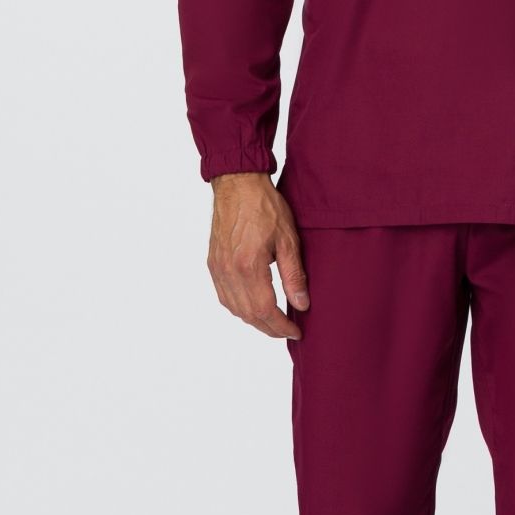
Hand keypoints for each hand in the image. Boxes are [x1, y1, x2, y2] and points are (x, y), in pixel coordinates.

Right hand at [206, 172, 310, 337]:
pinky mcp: (213, 263)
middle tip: (288, 330)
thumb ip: (294, 275)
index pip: (265, 310)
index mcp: (248, 266)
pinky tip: (253, 306)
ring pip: (234, 308)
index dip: (281, 326)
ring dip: (254, 320)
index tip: (296, 331)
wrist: (237, 184)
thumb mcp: (288, 239)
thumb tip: (301, 304)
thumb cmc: (264, 206)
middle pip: (248, 314)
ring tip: (274, 321)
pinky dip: (239, 307)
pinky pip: (224, 296)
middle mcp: (228, 271)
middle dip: (270, 327)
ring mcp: (217, 268)